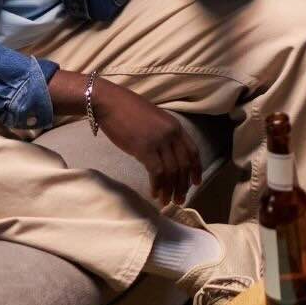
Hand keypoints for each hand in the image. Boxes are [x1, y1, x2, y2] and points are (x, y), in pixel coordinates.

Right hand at [91, 80, 200, 205]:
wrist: (109, 102)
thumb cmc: (127, 110)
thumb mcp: (154, 120)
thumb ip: (163, 134)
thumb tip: (166, 153)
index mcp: (176, 126)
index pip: (193, 151)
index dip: (196, 169)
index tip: (195, 183)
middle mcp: (172, 134)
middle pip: (184, 165)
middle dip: (183, 185)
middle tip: (179, 200)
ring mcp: (159, 141)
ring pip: (172, 171)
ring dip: (170, 190)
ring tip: (167, 202)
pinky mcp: (144, 149)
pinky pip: (156, 172)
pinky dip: (157, 186)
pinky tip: (154, 194)